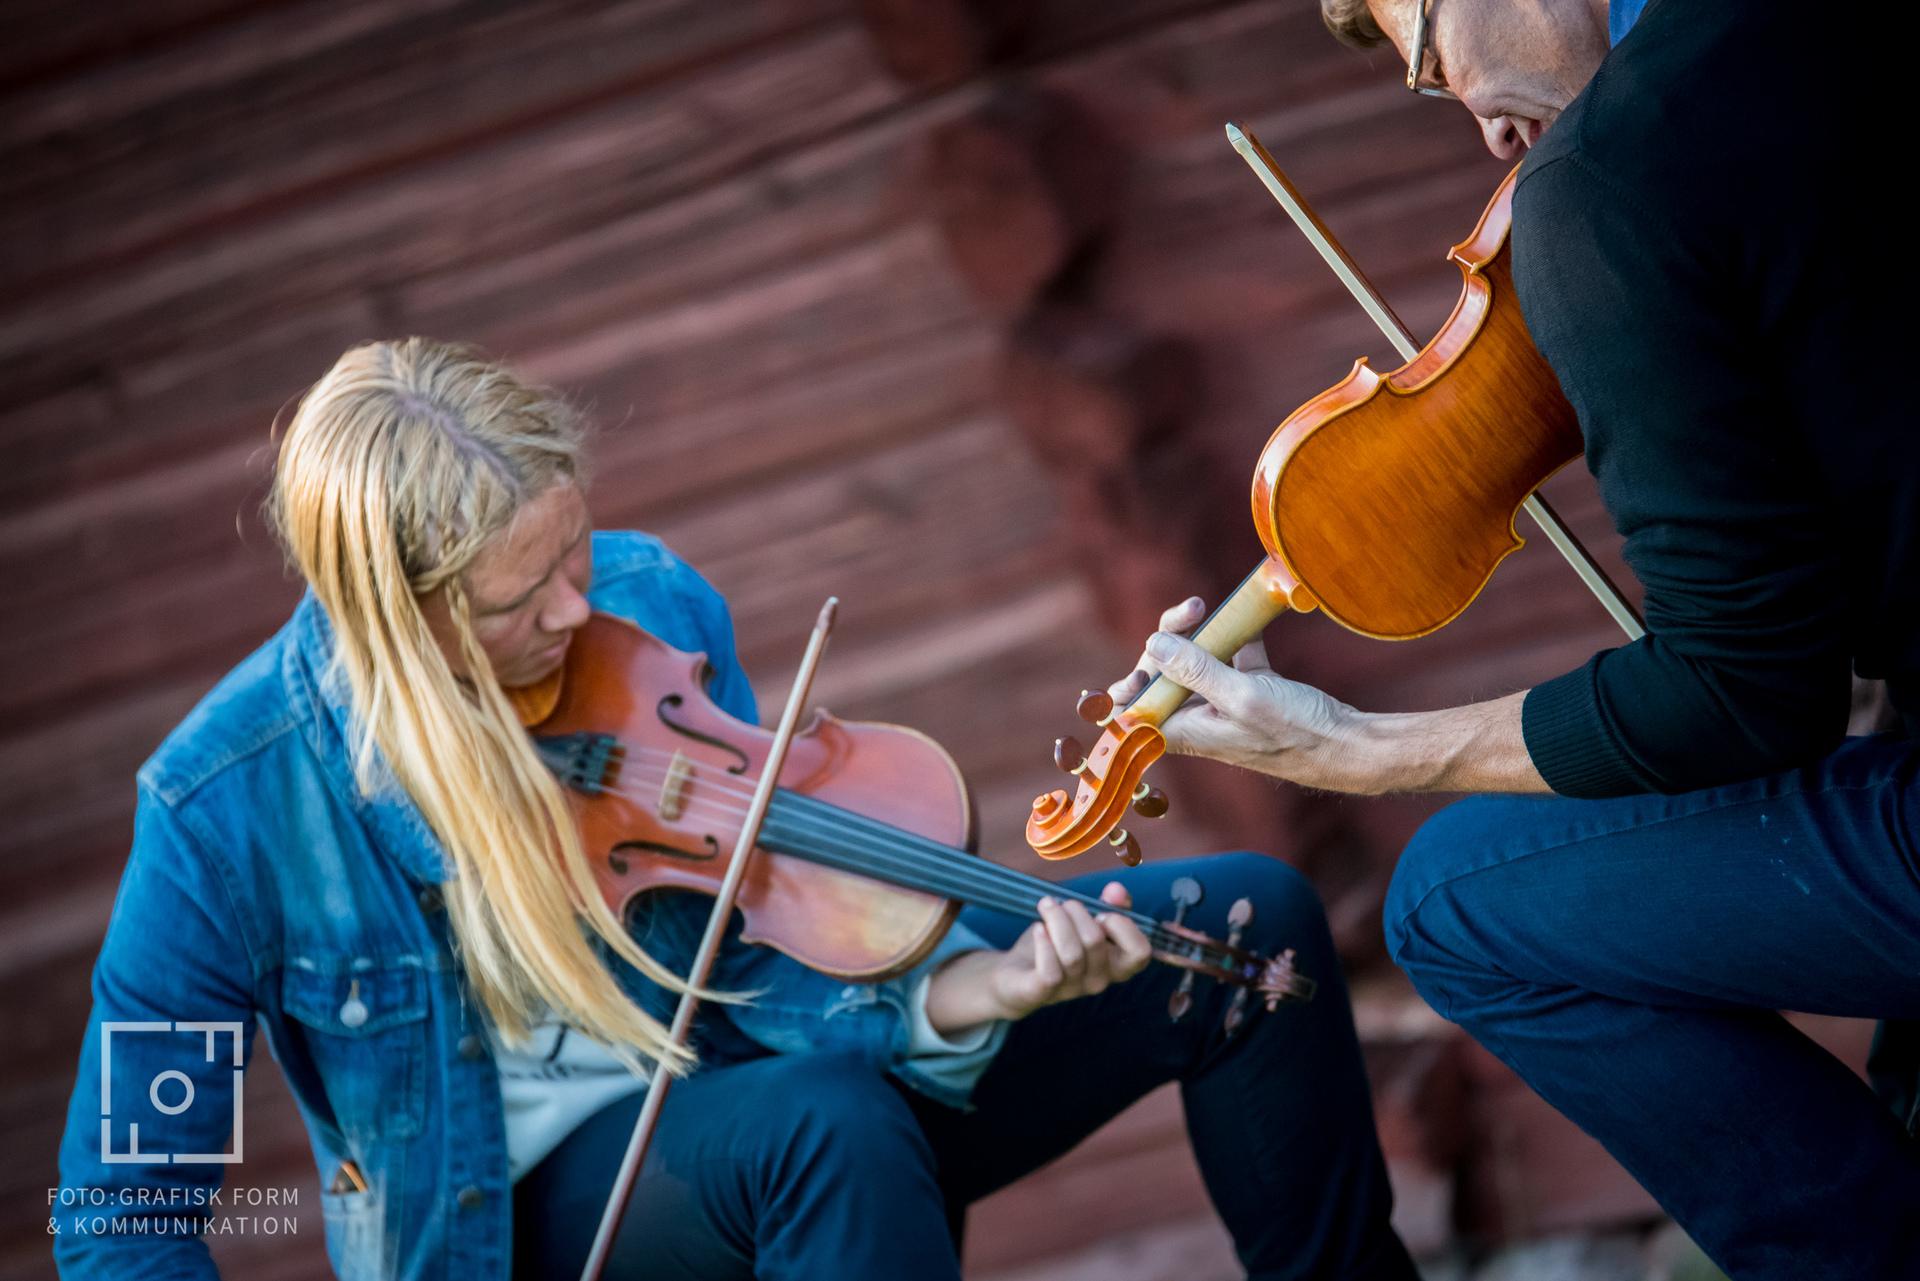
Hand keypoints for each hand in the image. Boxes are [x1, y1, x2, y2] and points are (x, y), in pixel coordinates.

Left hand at [925, 884, 1151, 1031]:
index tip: (1102, 912)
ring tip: (1047, 906)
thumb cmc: (1056, 945)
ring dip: (1056, 919)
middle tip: (1062, 904)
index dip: (1124, 926)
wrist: (1014, 976)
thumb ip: (1108, 906)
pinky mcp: (1040, 993)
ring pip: (1071, 953)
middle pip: (1096, 941)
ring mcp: (1070, 990)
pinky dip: (1044, 944)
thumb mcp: (1084, 923)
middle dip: (1077, 911)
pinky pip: (1050, 973)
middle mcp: (1097, 981)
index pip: (1140, 953)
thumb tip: (1117, 890)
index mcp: (1114, 964)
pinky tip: (1038, 928)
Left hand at [1106, 596, 1367, 790]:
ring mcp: (1223, 700)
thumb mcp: (1241, 697)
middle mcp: (1197, 717)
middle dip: (1168, 640)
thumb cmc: (1295, 731)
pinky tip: (1243, 614)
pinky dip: (1232, 633)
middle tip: (1190, 612)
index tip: (1146, 654)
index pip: (1133, 713)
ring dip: (1196, 631)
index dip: (1128, 685)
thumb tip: (1154, 644)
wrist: (1345, 744)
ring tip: (1202, 606)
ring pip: (1193, 661)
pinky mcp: (1250, 687)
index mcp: (1184, 730)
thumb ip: (1196, 671)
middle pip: (1162, 675)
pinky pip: (1230, 654)